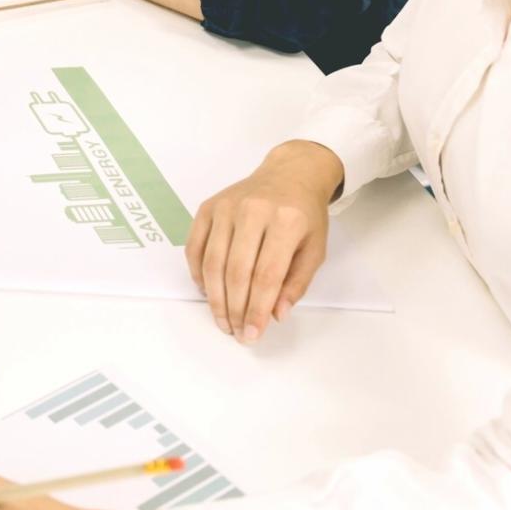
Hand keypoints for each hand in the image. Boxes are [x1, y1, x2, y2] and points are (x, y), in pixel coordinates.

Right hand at [187, 140, 344, 342]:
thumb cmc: (305, 214)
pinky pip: (195, 248)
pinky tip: (208, 292)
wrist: (290, 174)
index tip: (253, 335)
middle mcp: (253, 211)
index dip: (257, 309)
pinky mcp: (207, 207)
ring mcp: (226, 207)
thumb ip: (296, 283)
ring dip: (215, 298)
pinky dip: (199, 274)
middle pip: (236, 272)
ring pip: (212, 263)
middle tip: (236, 332)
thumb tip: (275, 314)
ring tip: (222, 320)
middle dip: (234, 309)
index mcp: (287, 221)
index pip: (266, 275)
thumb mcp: (315, 248)